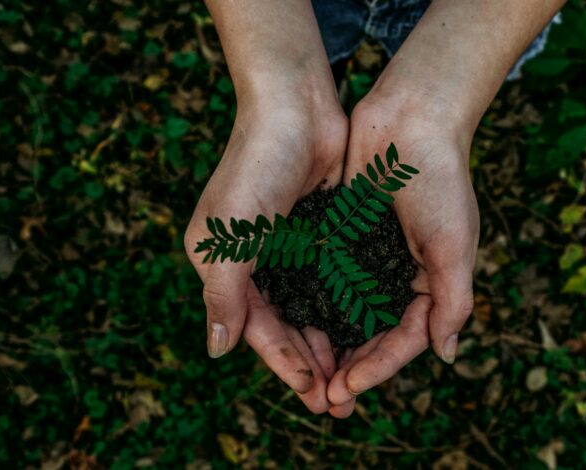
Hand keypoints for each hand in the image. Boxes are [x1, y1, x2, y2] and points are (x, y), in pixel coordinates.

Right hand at [184, 99, 347, 413]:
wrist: (295, 106)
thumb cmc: (255, 166)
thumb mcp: (229, 236)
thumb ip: (223, 295)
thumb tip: (217, 351)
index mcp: (225, 266)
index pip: (257, 329)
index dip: (285, 364)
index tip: (314, 394)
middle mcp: (255, 262)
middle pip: (286, 326)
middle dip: (312, 364)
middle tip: (340, 401)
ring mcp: (289, 248)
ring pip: (312, 309)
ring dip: (332, 343)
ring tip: (356, 377)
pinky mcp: (320, 232)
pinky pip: (333, 281)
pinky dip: (346, 308)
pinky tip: (367, 331)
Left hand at [325, 95, 478, 417]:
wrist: (411, 118)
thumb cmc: (440, 179)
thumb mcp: (454, 244)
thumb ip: (452, 301)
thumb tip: (445, 355)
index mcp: (431, 283)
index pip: (404, 339)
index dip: (377, 368)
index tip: (347, 388)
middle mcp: (398, 275)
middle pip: (372, 335)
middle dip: (350, 367)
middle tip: (322, 398)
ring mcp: (369, 257)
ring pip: (345, 313)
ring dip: (328, 344)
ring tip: (304, 374)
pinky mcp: (342, 235)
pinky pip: (325, 278)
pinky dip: (312, 303)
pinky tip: (291, 324)